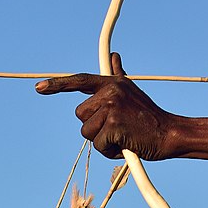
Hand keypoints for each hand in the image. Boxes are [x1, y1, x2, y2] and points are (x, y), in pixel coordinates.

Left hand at [36, 53, 172, 159]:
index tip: (39, 88)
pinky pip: (98, 145)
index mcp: (112, 83)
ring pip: (86, 132)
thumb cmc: (149, 117)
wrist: (169, 133)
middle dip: (94, 127)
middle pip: (80, 115)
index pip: (80, 80)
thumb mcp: (132, 92)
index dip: (58, 84)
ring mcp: (111, 108)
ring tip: (122, 136)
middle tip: (117, 128)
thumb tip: (114, 56)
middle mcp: (110, 92)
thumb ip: (118, 76)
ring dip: (101, 140)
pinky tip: (125, 144)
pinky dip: (109, 150)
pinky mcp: (113, 126)